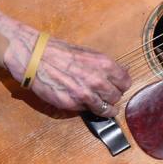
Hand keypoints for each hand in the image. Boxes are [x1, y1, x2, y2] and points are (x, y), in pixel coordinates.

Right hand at [0, 7, 130, 116]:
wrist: (36, 57)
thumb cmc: (60, 52)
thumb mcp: (88, 53)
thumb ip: (104, 66)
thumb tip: (119, 73)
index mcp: (104, 64)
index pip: (126, 81)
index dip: (121, 85)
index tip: (118, 86)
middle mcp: (98, 80)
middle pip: (118, 96)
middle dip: (113, 97)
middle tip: (107, 96)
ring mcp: (85, 94)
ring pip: (106, 108)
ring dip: (105, 108)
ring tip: (101, 106)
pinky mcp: (72, 104)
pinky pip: (88, 111)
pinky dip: (89, 109)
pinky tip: (85, 103)